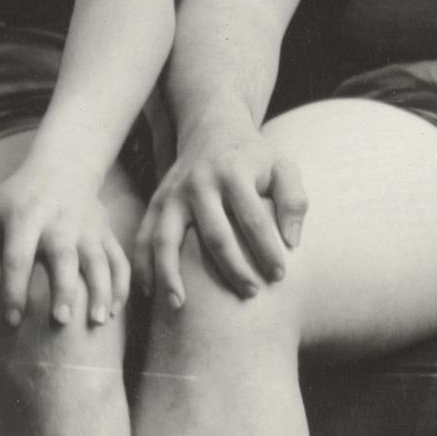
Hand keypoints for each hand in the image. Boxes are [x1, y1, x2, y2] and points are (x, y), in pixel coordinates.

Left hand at [0, 164, 129, 332]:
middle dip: (64, 290)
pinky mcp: (106, 232)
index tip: (12, 320)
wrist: (64, 167)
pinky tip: (115, 310)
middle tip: (61, 321)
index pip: (18, 257)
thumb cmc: (17, 199)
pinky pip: (118, 259)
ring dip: (101, 290)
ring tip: (98, 321)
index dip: (14, 290)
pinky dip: (121, 284)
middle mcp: (59, 222)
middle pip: (64, 257)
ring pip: (98, 260)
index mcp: (25, 218)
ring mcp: (87, 228)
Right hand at [144, 114, 304, 305]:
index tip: (280, 275)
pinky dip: (142, 265)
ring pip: (166, 239)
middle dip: (233, 269)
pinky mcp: (156, 202)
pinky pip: (144, 237)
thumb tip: (291, 241)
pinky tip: (149, 294)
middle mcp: (199, 183)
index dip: (267, 250)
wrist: (213, 129)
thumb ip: (294, 199)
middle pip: (214, 235)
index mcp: (234, 174)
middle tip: (250, 293)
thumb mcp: (282, 166)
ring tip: (179, 306)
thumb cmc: (255, 157)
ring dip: (170, 274)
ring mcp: (173, 193)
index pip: (253, 220)